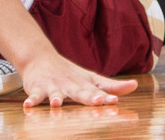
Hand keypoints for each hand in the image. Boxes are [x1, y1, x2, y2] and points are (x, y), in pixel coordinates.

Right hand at [19, 52, 137, 107]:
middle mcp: (69, 84)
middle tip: (96, 101)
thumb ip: (111, 85)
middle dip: (87, 97)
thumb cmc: (69, 73)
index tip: (114, 100)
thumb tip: (134, 86)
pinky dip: (32, 100)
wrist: (39, 57)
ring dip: (56, 99)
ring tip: (57, 104)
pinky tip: (29, 106)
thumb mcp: (91, 78)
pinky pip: (34, 95)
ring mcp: (53, 86)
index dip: (105, 96)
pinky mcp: (37, 88)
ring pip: (55, 94)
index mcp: (84, 84)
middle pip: (79, 92)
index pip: (96, 91)